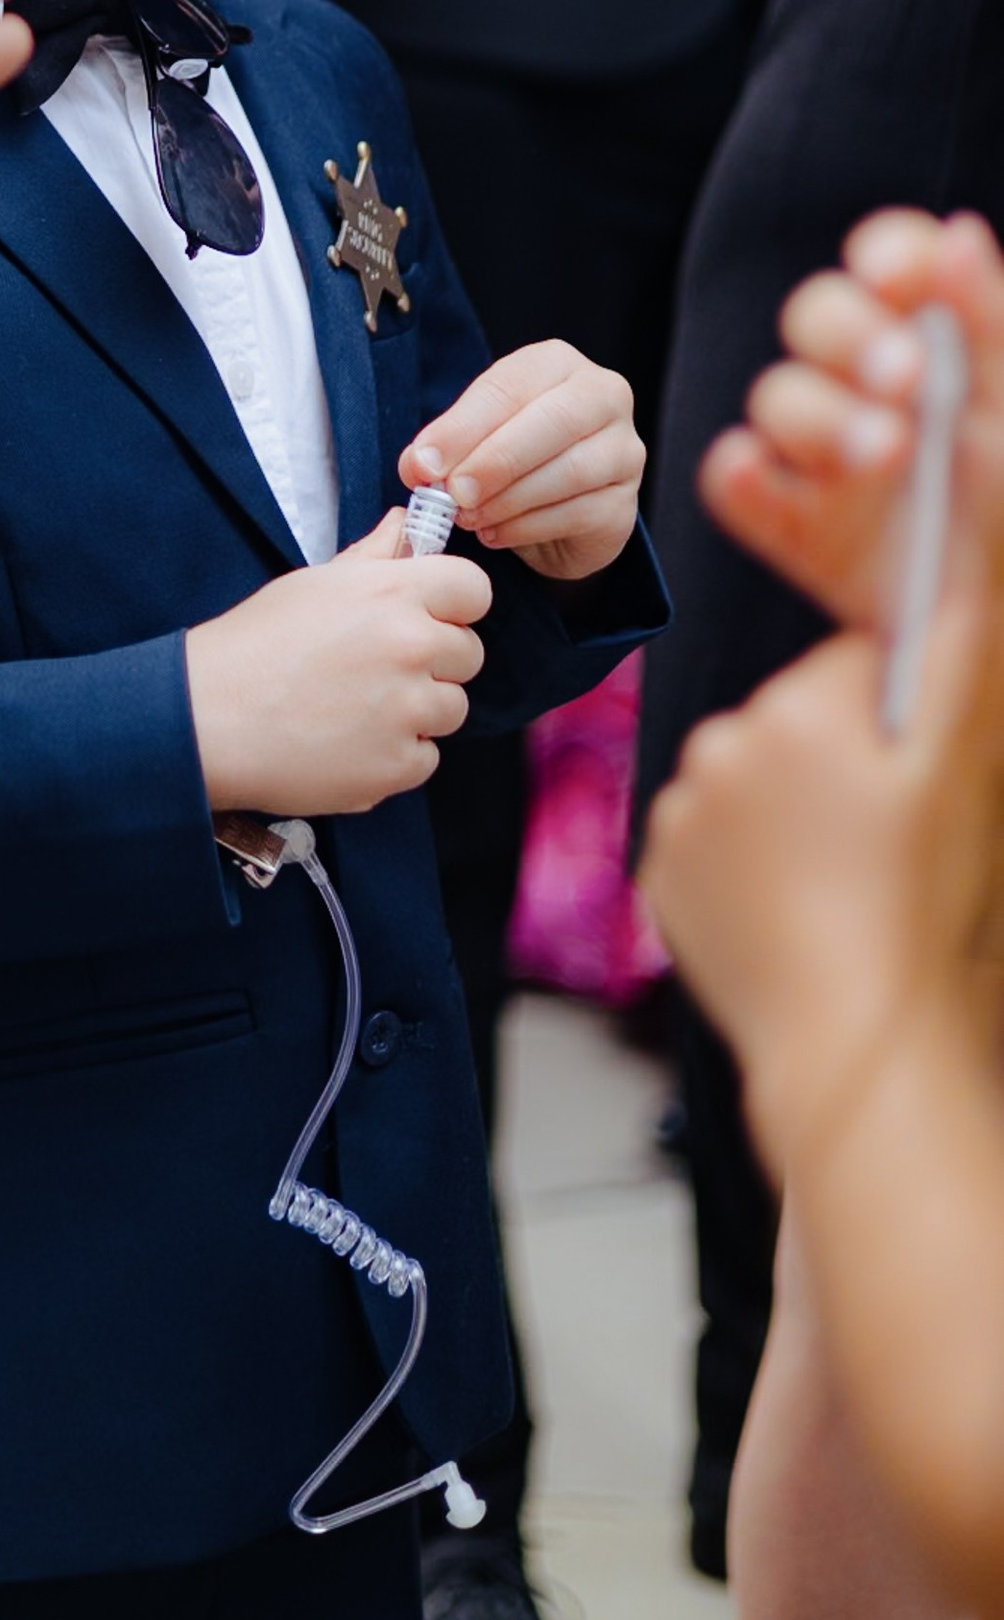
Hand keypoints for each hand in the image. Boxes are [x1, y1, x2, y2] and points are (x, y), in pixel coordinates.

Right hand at [185, 512, 492, 817]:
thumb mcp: (312, 585)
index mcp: (392, 593)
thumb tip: (405, 524)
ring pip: (450, 708)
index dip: (452, 604)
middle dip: (433, 662)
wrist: (208, 719)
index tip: (429, 616)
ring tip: (354, 708)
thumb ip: (372, 558)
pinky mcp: (397, 766)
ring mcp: (408, 711)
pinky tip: (347, 742)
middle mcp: (411, 647)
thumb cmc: (254, 645)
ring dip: (416, 711)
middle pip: (468, 654)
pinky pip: (425, 757)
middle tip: (374, 669)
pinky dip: (394, 756)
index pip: (474, 588)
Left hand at [402, 340, 641, 583]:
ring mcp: (623, 449)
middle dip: (495, 460)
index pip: (510, 386)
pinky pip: (580, 513)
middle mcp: (602, 397)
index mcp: (556, 364)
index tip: (425, 462)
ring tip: (469, 516)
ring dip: (510, 499)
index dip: (463, 426)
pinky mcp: (625, 502)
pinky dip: (529, 527)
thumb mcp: (471, 439)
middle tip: (454, 493)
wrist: (550, 513)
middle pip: (553, 421)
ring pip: (572, 470)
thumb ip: (445, 446)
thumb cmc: (509, 457)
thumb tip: (419, 465)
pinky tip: (496, 533)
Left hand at [641, 627, 991, 1182]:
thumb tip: (954, 579)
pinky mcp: (660, 872)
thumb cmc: (914, 910)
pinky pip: (715, 842)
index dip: (897, 721)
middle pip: (800, 724)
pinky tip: (796, 911)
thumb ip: (953, 662)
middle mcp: (720, 744)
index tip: (912, 780)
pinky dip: (749, 865)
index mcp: (796, 710)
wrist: (846, 1040)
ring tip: (843, 887)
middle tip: (883, 844)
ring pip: (754, 784)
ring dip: (792, 815)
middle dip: (840, 765)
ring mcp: (681, 811)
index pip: (856, 670)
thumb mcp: (959, 776)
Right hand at [701, 209, 1003, 630]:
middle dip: (854, 336)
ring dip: (823, 416)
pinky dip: (738, 473)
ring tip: (886, 454)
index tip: (897, 274)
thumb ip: (985, 322)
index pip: (891, 266)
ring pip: (779, 396)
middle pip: (817, 316)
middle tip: (906, 376)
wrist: (993, 620)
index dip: (889, 254)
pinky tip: (758, 470)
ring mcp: (821, 454)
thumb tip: (958, 233)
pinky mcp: (787, 520)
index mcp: (931, 340)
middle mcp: (866, 384)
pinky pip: (733, 484)